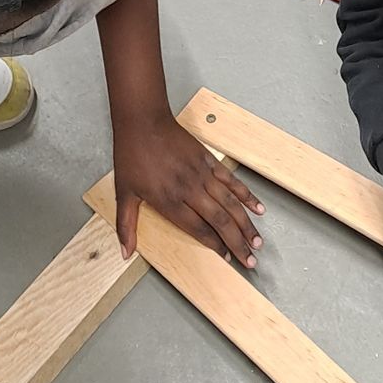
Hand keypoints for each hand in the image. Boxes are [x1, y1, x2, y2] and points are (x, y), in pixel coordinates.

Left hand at [113, 115, 263, 266]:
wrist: (144, 122)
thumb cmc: (132, 155)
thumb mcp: (124, 193)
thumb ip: (126, 226)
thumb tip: (125, 252)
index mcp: (169, 201)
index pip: (199, 229)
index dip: (215, 245)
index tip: (226, 258)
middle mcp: (190, 190)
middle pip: (220, 221)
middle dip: (237, 243)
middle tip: (250, 260)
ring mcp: (202, 175)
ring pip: (230, 204)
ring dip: (246, 224)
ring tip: (258, 241)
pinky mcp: (208, 161)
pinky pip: (231, 182)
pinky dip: (246, 195)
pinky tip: (257, 208)